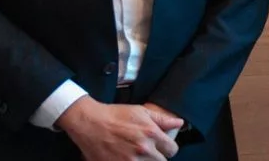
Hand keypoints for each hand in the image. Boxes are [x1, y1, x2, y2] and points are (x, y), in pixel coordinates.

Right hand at [57, 97, 181, 160]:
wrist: (89, 123)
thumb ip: (162, 119)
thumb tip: (179, 123)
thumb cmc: (115, 115)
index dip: (168, 149)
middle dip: (157, 157)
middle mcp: (143, 149)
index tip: (163, 147)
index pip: (172, 150)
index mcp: (151, 134)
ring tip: (138, 155)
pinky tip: (127, 158)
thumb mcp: (141, 111)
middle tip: (149, 152)